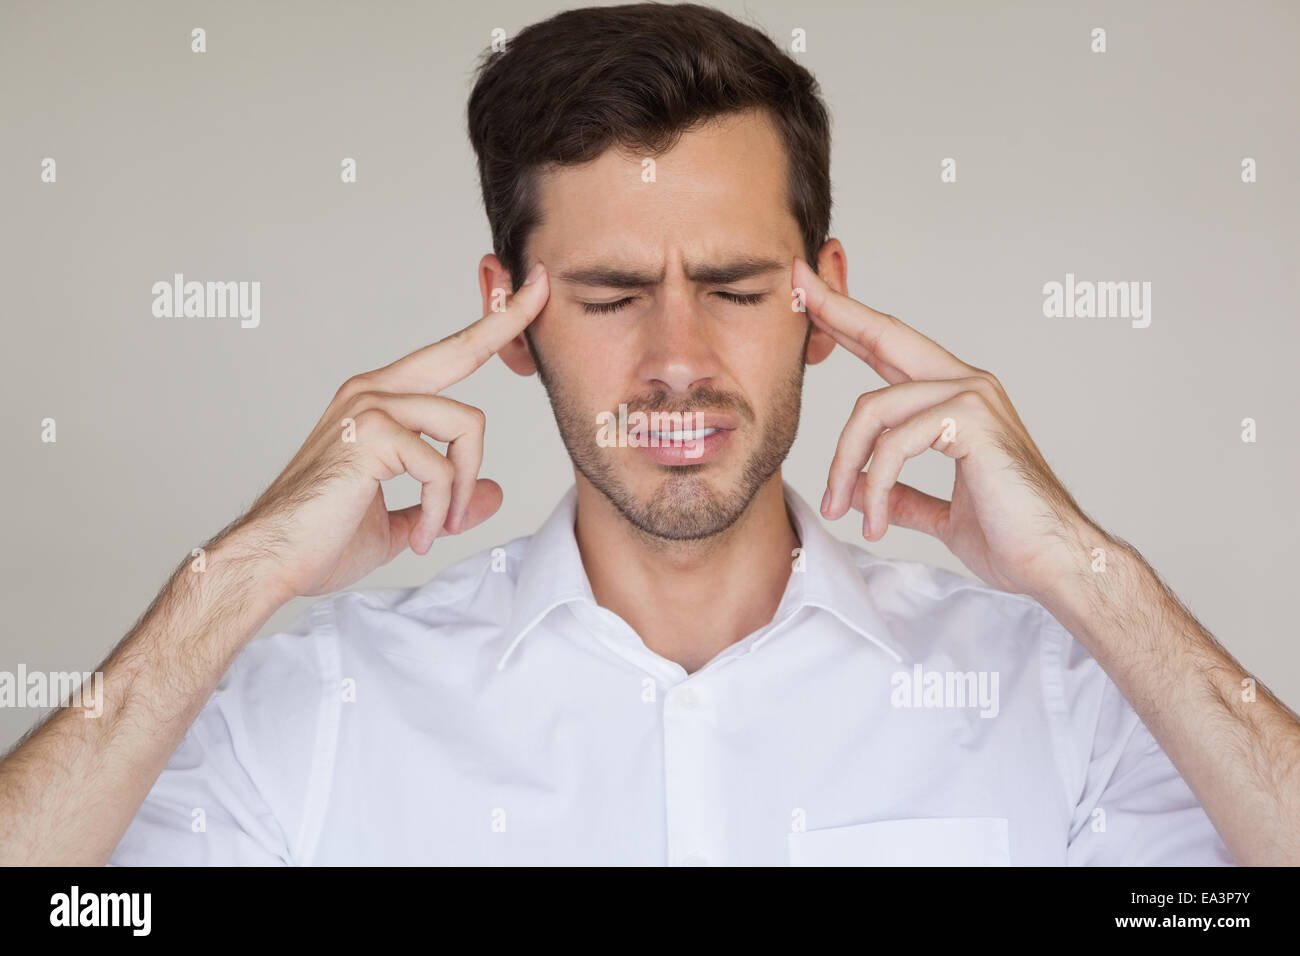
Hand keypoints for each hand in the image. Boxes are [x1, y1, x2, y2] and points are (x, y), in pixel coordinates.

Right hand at [234, 263, 549, 599]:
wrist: (271, 561)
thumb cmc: (321, 540)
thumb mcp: (404, 522)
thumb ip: (445, 502)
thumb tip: (491, 493)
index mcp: (378, 402)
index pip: (446, 357)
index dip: (491, 326)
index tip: (529, 292)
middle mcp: (373, 391)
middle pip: (460, 348)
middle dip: (506, 318)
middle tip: (541, 288)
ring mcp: (370, 408)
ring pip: (466, 425)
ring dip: (462, 487)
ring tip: (437, 528)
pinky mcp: (371, 435)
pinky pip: (441, 469)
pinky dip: (442, 510)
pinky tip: (419, 537)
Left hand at [794, 257, 1091, 599]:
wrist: (1056, 565)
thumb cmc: (1012, 539)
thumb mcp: (943, 514)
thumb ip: (906, 497)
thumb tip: (866, 496)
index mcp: (958, 399)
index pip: (891, 349)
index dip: (850, 321)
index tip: (810, 295)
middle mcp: (967, 385)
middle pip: (884, 335)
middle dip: (835, 311)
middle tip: (795, 288)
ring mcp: (972, 397)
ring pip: (873, 410)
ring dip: (845, 465)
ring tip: (838, 508)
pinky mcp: (972, 421)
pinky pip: (895, 443)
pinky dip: (874, 486)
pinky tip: (874, 521)